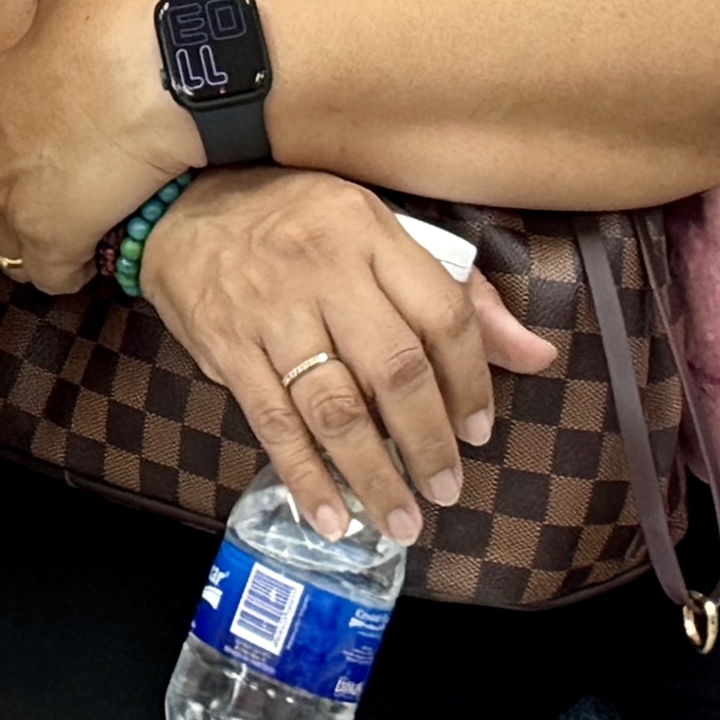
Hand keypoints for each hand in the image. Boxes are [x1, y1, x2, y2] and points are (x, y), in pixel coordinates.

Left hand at [0, 0, 198, 285]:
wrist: (154, 76)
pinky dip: (70, 272)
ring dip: (33, 249)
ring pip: (3, 252)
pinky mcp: (47, 240)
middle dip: (1, 219)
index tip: (0, 181)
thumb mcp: (71, 0)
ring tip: (71, 235)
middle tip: (45, 211)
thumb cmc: (111, 34)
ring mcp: (5, 204)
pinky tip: (95, 252)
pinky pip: (48, 278)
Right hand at [142, 169, 560, 545]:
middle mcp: (322, 266)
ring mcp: (269, 308)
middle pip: (395, 368)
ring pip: (336, 406)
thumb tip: (538, 356)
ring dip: (373, 475)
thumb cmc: (296, 219)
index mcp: (369, 230)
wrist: (181, 199)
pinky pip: (273, 422)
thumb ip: (459, 293)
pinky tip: (332, 516)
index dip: (471, 382)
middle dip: (427, 442)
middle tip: (447, 489)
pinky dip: (305, 476)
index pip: (442, 314)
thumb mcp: (379, 231)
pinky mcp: (225, 344)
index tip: (478, 431)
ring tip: (402, 520)